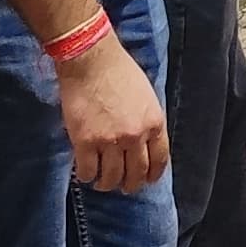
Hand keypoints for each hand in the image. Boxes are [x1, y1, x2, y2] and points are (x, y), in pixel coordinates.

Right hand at [55, 33, 170, 193]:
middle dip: (130, 184)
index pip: (160, 159)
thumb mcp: (146, 95)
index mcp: (154, 122)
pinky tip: (85, 173)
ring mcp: (110, 141)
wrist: (91, 60)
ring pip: (112, 177)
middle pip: (136, 173)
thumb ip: (147, 121)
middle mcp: (135, 135)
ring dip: (107, 184)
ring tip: (102, 182)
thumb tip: (144, 143)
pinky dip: (87, 176)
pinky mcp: (85, 142)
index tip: (148, 180)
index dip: (153, 174)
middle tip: (123, 186)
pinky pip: (88, 171)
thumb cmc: (118, 71)